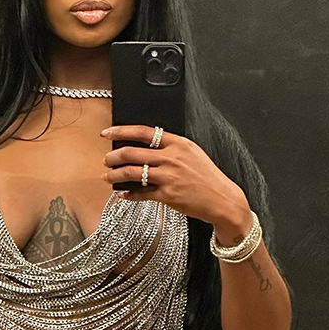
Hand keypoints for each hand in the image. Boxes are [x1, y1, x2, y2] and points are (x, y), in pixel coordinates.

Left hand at [101, 125, 252, 233]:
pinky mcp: (167, 195)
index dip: (121, 131)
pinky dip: (128, 194)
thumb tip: (146, 147)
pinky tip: (122, 194)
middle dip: (113, 156)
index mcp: (178, 144)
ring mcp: (168, 177)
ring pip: (132, 172)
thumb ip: (171, 148)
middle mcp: (171, 158)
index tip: (108, 132)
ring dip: (115, 175)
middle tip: (107, 159)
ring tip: (108, 176)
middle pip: (132, 152)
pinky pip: (141, 193)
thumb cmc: (207, 177)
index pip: (144, 132)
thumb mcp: (192, 153)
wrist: (221, 199)